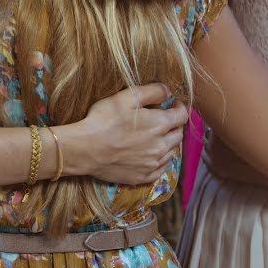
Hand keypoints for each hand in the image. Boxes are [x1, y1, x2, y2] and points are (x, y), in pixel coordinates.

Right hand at [70, 83, 187, 184]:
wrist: (85, 149)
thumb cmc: (104, 120)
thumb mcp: (126, 97)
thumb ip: (152, 91)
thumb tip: (168, 91)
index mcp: (160, 125)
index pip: (182, 116)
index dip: (180, 107)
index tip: (173, 104)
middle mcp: (161, 146)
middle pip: (178, 135)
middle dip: (174, 125)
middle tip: (163, 119)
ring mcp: (152, 163)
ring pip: (171, 153)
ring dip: (168, 143)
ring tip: (156, 137)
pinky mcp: (142, 176)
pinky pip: (160, 170)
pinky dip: (160, 161)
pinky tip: (151, 156)